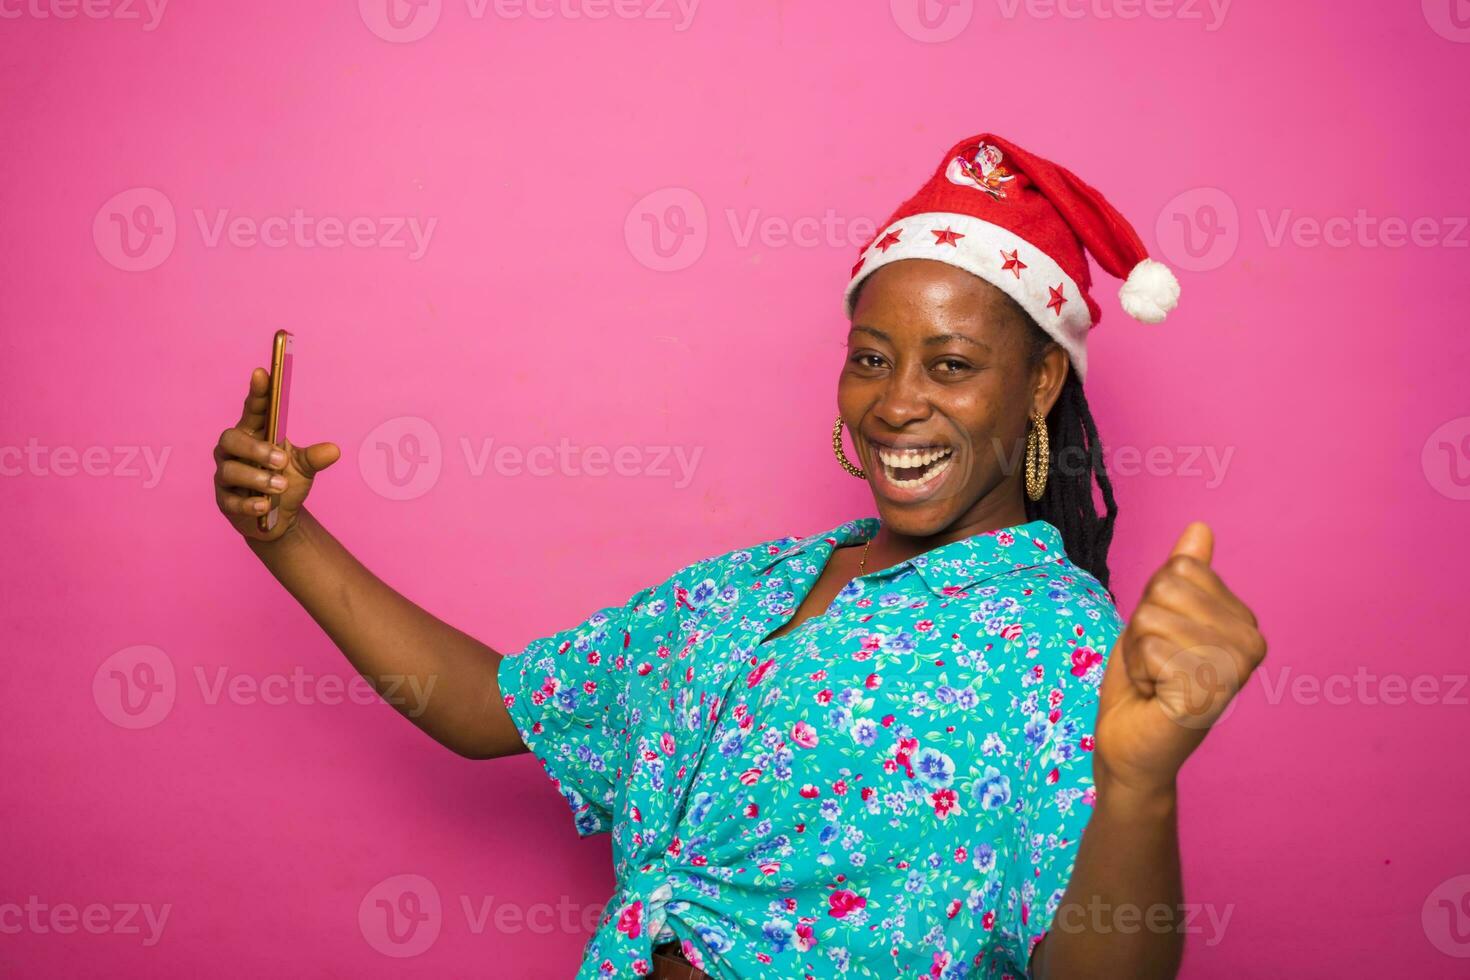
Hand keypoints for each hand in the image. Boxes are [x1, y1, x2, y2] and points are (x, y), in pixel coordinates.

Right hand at [213, 367, 340, 541]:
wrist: (278, 519)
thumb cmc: (286, 483)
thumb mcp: (304, 468)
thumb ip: (315, 457)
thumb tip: (334, 450)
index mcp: (253, 434)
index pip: (251, 410)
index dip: (256, 392)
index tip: (261, 373)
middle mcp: (233, 451)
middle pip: (231, 438)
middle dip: (255, 448)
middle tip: (281, 460)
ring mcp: (226, 475)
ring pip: (230, 470)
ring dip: (257, 478)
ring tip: (280, 486)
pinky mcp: (224, 501)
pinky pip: (230, 500)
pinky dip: (249, 503)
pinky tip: (264, 506)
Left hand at [1093, 522, 1266, 798]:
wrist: (1129, 745)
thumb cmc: (1145, 681)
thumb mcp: (1159, 616)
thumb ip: (1183, 575)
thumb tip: (1200, 527)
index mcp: (1244, 622)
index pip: (1181, 568)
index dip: (1154, 602)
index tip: (1164, 640)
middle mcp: (1250, 644)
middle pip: (1166, 588)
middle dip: (1142, 625)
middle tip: (1155, 664)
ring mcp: (1233, 671)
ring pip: (1153, 617)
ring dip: (1137, 650)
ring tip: (1154, 680)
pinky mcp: (1207, 693)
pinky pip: (1149, 647)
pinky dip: (1137, 670)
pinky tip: (1154, 695)